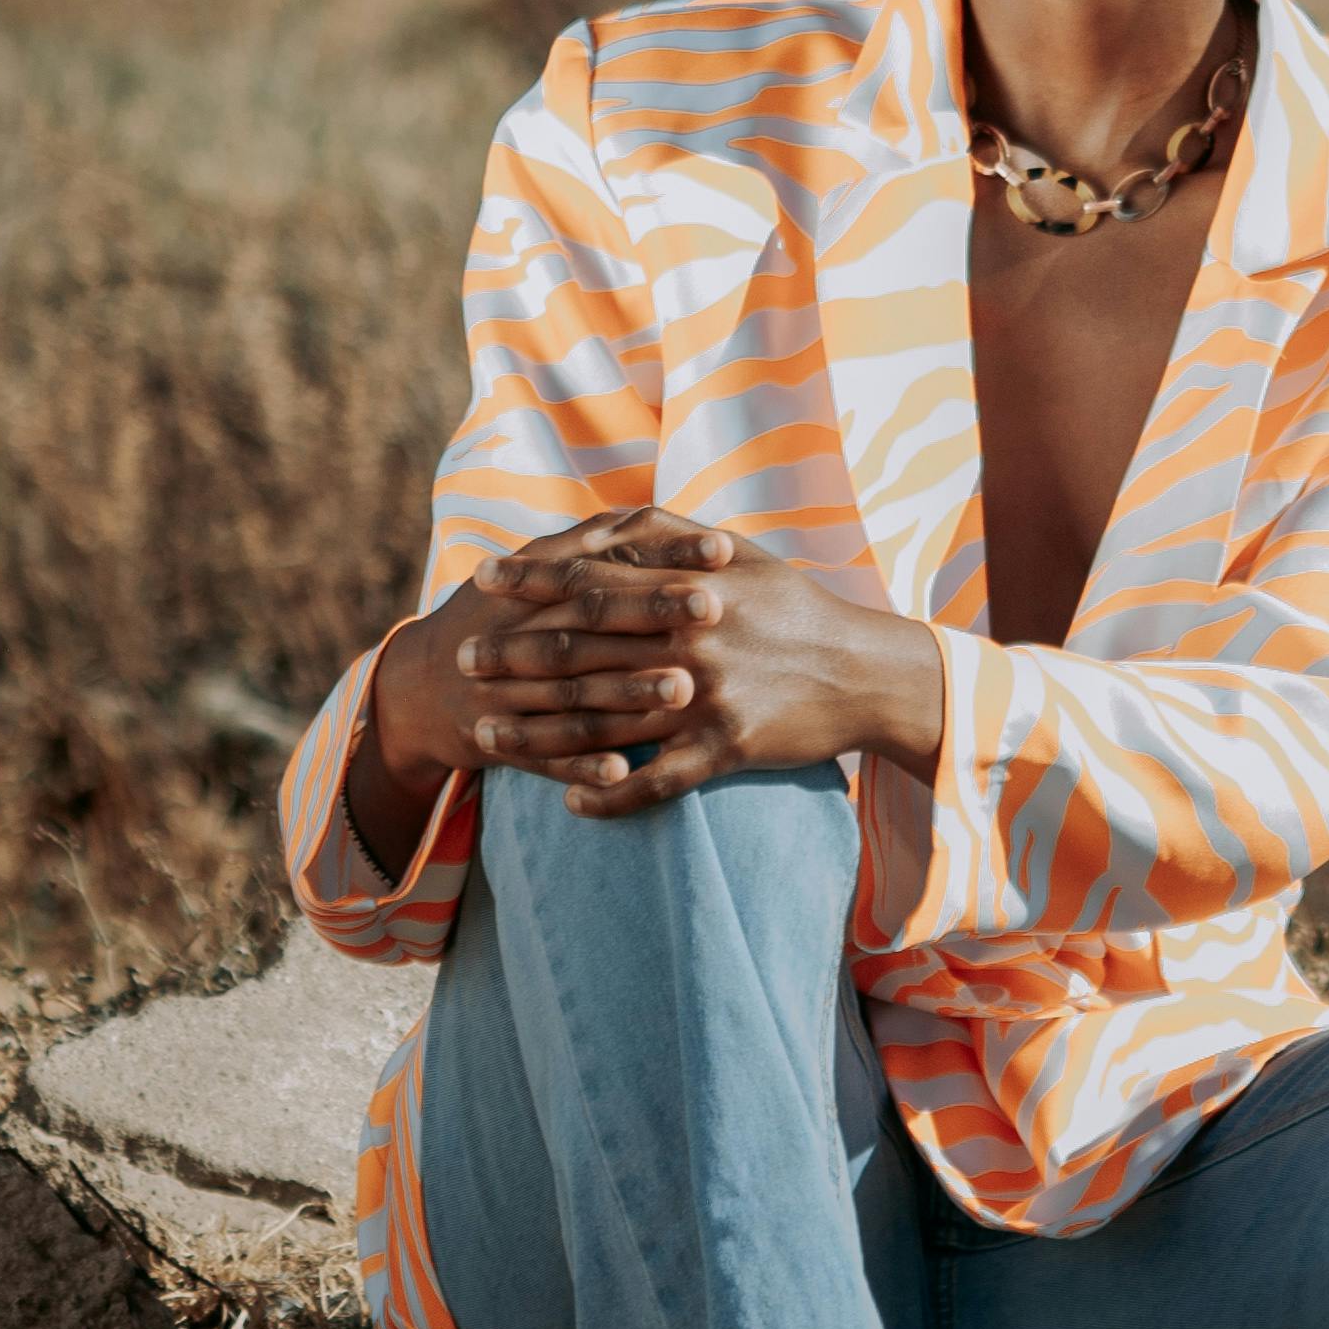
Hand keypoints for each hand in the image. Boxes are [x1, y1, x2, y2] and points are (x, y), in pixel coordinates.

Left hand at [346, 508, 940, 868]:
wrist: (868, 673)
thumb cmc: (798, 609)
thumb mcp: (743, 556)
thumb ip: (674, 540)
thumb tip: (610, 525)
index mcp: (691, 588)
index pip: (594, 579)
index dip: (533, 580)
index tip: (481, 581)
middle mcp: (692, 640)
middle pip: (584, 648)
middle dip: (514, 654)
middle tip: (461, 659)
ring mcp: (707, 698)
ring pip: (605, 716)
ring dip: (538, 728)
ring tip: (486, 733)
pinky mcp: (728, 748)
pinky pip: (656, 779)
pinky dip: (609, 794)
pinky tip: (567, 802)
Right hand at [347, 506, 731, 875]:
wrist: (421, 686)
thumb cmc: (497, 618)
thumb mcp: (530, 571)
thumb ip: (587, 544)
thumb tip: (653, 513)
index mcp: (534, 586)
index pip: (607, 561)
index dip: (664, 553)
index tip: (724, 548)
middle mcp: (521, 632)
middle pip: (591, 620)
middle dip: (651, 612)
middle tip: (716, 608)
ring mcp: (509, 690)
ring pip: (573, 691)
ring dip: (627, 692)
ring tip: (686, 691)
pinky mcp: (502, 742)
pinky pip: (543, 757)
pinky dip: (580, 767)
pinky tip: (623, 773)